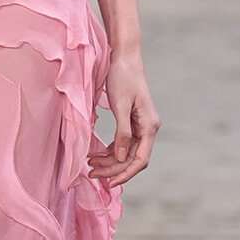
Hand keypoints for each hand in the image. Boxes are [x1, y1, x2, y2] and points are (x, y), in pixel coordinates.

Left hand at [90, 48, 159, 188]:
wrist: (124, 56)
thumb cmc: (123, 77)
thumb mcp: (121, 106)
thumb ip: (122, 132)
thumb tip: (120, 156)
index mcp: (149, 126)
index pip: (140, 160)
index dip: (124, 174)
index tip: (108, 183)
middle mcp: (148, 128)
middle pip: (132, 158)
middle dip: (113, 169)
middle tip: (91, 173)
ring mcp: (141, 125)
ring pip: (127, 152)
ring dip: (110, 160)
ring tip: (90, 164)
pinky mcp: (132, 121)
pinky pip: (123, 142)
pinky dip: (110, 150)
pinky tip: (96, 153)